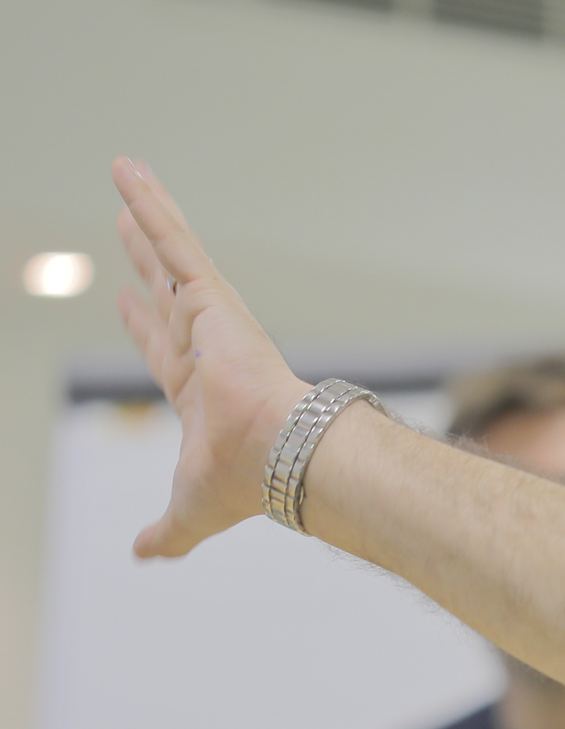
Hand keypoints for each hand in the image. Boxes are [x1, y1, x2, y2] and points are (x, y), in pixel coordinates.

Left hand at [109, 158, 309, 559]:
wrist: (279, 456)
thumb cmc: (244, 483)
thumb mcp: (188, 510)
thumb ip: (165, 532)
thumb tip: (144, 556)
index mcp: (200, 392)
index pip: (163, 349)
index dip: (143, 326)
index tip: (128, 301)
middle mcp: (206, 347)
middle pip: (164, 292)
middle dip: (144, 262)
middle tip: (124, 230)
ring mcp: (210, 318)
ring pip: (168, 255)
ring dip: (145, 217)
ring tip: (123, 176)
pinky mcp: (211, 298)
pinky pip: (174, 242)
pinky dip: (150, 205)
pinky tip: (125, 172)